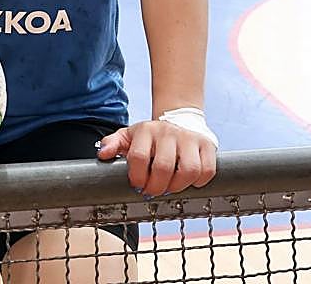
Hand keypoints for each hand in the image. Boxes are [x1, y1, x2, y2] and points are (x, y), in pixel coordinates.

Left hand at [96, 120, 216, 197]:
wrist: (178, 119)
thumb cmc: (150, 136)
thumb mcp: (128, 136)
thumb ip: (112, 144)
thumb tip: (103, 154)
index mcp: (146, 131)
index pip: (139, 157)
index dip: (138, 177)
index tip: (138, 185)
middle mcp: (168, 132)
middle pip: (164, 167)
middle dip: (156, 187)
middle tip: (153, 191)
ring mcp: (189, 138)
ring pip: (189, 170)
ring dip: (178, 186)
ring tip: (170, 187)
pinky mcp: (207, 145)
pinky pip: (207, 170)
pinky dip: (198, 182)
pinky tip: (188, 181)